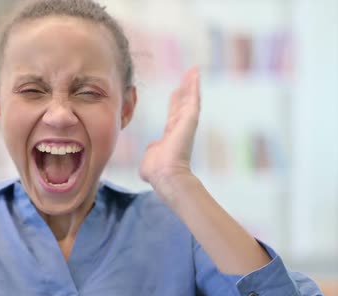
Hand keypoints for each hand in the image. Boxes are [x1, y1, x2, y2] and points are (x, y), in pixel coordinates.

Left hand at [139, 67, 200, 188]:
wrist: (164, 174)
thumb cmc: (156, 170)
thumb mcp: (150, 156)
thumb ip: (152, 150)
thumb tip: (152, 149)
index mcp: (169, 135)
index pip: (173, 114)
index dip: (175, 102)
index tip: (176, 91)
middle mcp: (179, 127)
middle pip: (183, 103)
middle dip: (185, 88)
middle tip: (189, 75)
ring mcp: (186, 122)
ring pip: (189, 98)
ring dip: (191, 83)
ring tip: (194, 70)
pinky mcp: (190, 119)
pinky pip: (193, 99)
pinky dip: (194, 85)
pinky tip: (195, 73)